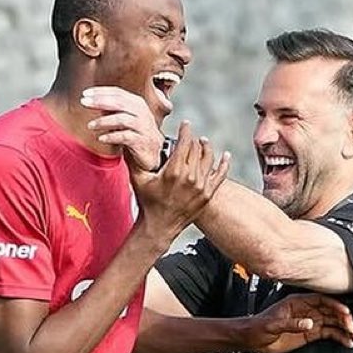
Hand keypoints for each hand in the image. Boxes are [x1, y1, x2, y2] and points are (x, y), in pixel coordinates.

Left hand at [82, 86, 164, 170]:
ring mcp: (142, 126)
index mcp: (137, 103)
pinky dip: (111, 136)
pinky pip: (124, 137)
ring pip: (121, 119)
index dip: (100, 91)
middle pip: (119, 102)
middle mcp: (141, 112)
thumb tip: (94, 100)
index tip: (85, 94)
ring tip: (90, 125)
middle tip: (84, 103)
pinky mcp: (141, 141)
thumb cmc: (137, 134)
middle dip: (99, 101)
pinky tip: (101, 138)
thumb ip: (113, 109)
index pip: (117, 92)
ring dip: (103, 121)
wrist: (154, 154)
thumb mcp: (126, 118)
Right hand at [130, 123, 230, 241]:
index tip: (185, 124)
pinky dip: (224, 164)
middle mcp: (190, 178)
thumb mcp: (137, 179)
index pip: (185, 142)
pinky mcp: (207, 195)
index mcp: (174, 171)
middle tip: (189, 137)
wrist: (159, 227)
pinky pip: (220, 175)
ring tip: (203, 142)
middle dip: (193, 140)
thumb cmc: (147, 202)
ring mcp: (201, 187)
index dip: (186, 130)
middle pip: (196, 148)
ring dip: (206, 147)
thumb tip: (126, 139)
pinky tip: (225, 155)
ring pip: (209, 158)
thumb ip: (133, 158)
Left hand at [240, 293, 352, 352]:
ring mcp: (310, 322)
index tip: (345, 313)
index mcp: (298, 302)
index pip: (322, 300)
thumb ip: (292, 323)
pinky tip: (347, 342)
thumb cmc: (258, 327)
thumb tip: (309, 323)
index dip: (335, 305)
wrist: (252, 339)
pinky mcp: (310, 333)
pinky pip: (328, 334)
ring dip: (345, 329)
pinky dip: (339, 337)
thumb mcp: (273, 325)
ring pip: (333, 323)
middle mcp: (307, 310)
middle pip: (331, 311)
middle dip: (344, 319)